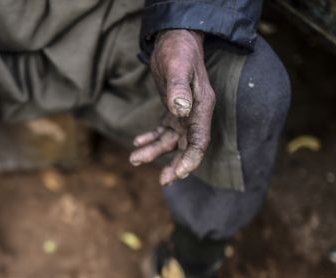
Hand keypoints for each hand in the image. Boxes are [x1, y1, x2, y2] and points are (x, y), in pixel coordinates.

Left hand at [130, 30, 215, 184]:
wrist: (174, 39)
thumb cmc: (178, 52)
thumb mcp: (178, 68)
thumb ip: (179, 89)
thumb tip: (181, 110)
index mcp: (201, 108)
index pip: (199, 141)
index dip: (191, 160)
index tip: (179, 174)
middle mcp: (194, 114)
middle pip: (187, 147)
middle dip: (176, 165)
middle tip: (163, 181)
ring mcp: (184, 114)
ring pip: (170, 141)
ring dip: (154, 152)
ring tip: (134, 159)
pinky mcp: (172, 111)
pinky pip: (162, 131)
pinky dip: (150, 138)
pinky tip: (137, 142)